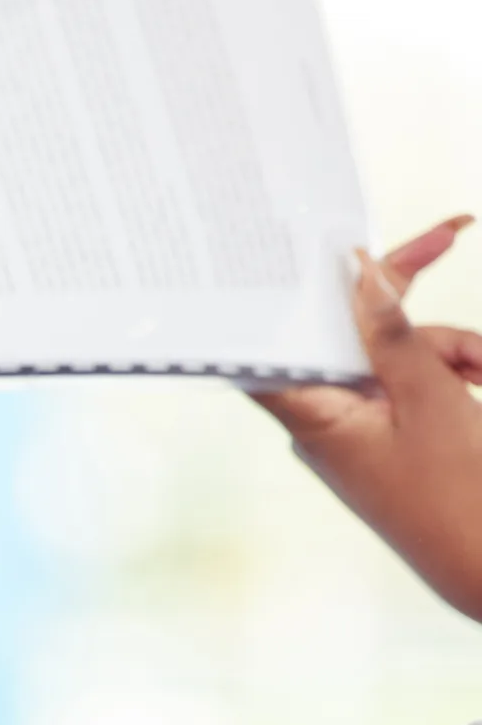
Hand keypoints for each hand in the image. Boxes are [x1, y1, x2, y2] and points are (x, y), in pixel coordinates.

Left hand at [250, 216, 481, 619]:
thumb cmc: (454, 492)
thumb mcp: (430, 398)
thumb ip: (393, 333)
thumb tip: (360, 273)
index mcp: (312, 414)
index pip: (271, 342)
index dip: (285, 291)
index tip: (316, 243)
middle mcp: (326, 418)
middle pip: (354, 334)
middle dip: (415, 311)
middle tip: (451, 233)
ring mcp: (359, 427)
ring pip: (397, 353)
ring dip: (450, 347)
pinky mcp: (391, 434)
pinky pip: (415, 382)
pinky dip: (453, 371)